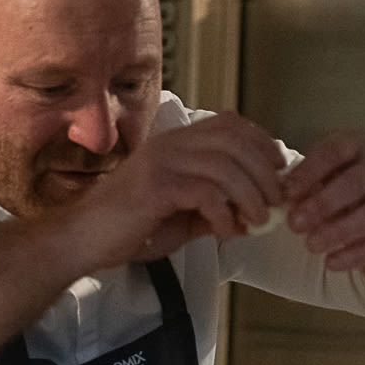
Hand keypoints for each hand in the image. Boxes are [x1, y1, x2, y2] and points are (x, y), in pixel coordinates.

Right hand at [80, 111, 285, 266]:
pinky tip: (225, 232)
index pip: (231, 123)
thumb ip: (216, 205)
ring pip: (226, 167)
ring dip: (251, 197)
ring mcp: (161, 162)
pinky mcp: (155, 187)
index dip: (263, 143)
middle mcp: (170, 144)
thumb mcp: (183, 213)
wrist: (84, 240)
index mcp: (177, 142)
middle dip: (265, 173)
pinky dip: (225, 215)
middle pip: (236, 142)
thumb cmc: (131, 227)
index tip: (280, 170)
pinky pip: (206, 193)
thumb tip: (256, 212)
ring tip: (257, 221)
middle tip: (276, 203)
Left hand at [283, 130, 364, 270]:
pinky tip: (332, 264)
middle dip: (323, 205)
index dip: (310, 172)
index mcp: (355, 145)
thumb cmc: (334, 185)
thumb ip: (299, 183)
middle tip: (294, 225)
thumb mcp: (317, 176)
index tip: (287, 193)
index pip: (335, 152)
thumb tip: (277, 198)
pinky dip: (357, 255)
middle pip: (355, 183)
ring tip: (311, 246)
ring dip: (340, 232)